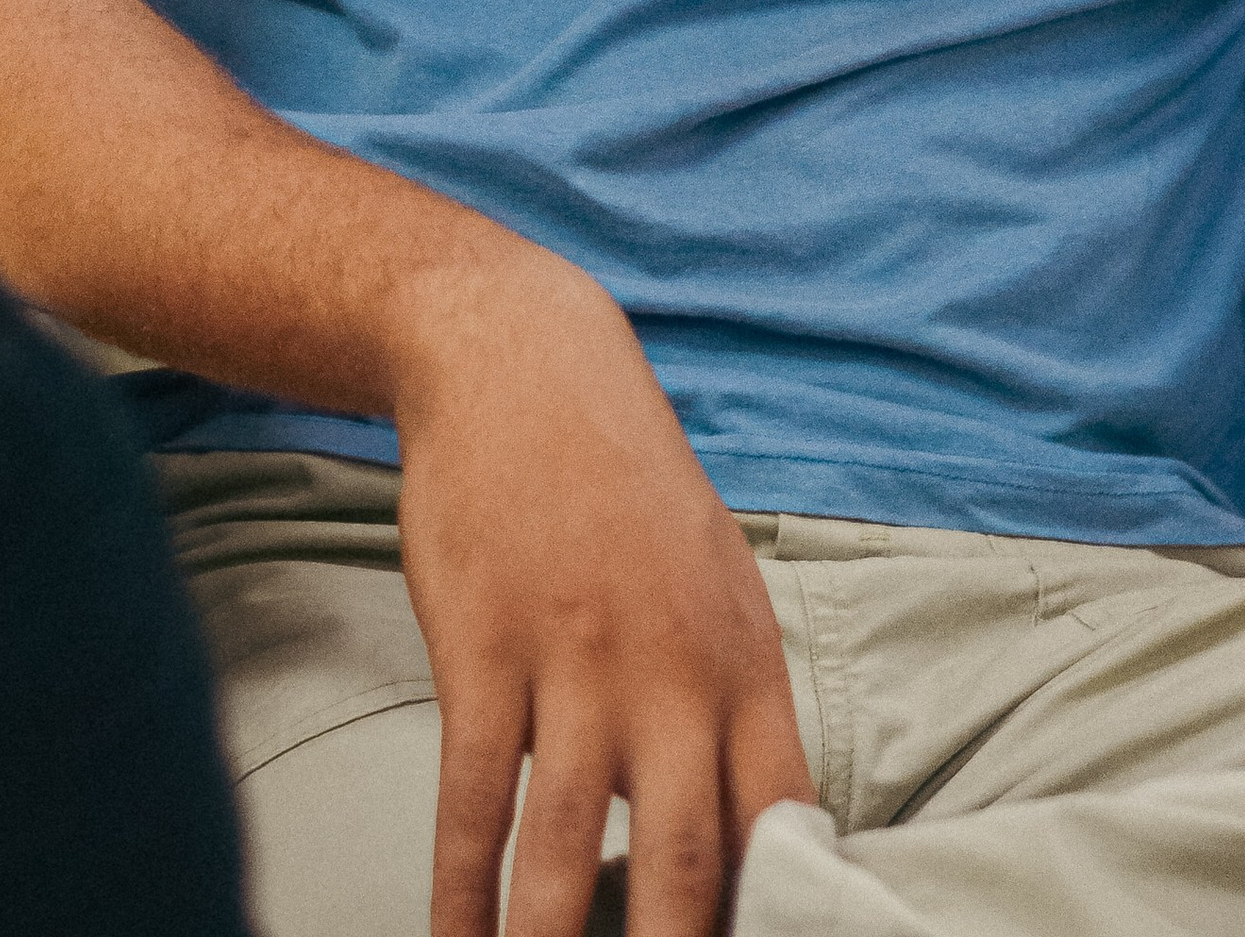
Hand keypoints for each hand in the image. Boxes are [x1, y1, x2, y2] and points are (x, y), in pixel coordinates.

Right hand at [389, 253, 816, 936]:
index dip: (780, 919)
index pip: (783, 823)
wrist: (523, 363)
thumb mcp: (716, 582)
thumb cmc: (622, 486)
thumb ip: (732, 706)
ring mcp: (575, 659)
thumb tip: (759, 837)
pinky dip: (460, 890)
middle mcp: (673, 670)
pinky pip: (473, 799)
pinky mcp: (484, 647)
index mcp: (747, 662)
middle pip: (685, 860)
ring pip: (564, 850)